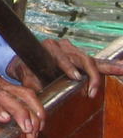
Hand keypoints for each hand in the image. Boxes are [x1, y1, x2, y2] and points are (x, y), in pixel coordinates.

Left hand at [7, 38, 122, 97]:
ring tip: (115, 75)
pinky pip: (97, 62)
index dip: (68, 66)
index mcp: (48, 48)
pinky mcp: (80, 57)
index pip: (60, 57)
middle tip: (90, 91)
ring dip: (103, 71)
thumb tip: (37, 90)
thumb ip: (31, 82)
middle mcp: (62, 46)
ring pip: (90, 60)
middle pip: (81, 58)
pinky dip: (110, 66)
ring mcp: (73, 50)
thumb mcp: (25, 74)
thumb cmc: (26, 68)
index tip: (75, 77)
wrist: (25, 61)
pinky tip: (122, 68)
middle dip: (89, 75)